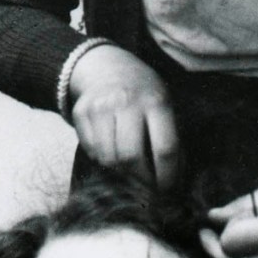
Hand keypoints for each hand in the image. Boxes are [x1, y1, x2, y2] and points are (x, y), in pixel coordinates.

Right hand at [68, 44, 179, 188]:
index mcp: (156, 101)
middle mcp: (126, 102)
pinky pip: (91, 151)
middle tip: (146, 189)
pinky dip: (103, 160)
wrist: (106, 66)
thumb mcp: (165, 105)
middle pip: (131, 157)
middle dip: (140, 181)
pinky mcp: (81, 113)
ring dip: (120, 173)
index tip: (168, 190)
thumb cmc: (143, 93)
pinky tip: (112, 154)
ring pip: (108, 158)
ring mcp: (100, 107)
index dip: (168, 176)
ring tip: (130, 173)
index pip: (164, 148)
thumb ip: (172, 138)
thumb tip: (176, 180)